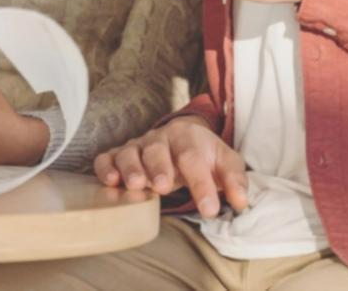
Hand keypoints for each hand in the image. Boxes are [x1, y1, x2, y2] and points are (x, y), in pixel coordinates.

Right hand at [93, 115, 248, 218]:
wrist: (182, 137)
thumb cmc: (203, 155)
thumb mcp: (225, 162)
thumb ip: (234, 179)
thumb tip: (242, 201)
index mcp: (188, 138)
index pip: (194, 159)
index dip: (201, 184)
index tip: (210, 210)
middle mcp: (160, 139)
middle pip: (157, 150)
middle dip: (159, 167)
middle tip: (163, 187)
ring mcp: (137, 146)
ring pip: (129, 152)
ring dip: (131, 168)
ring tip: (135, 185)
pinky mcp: (119, 155)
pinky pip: (107, 158)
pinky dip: (106, 168)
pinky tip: (111, 182)